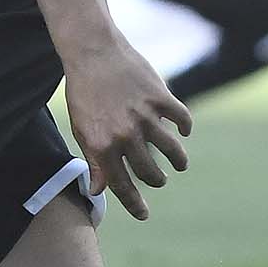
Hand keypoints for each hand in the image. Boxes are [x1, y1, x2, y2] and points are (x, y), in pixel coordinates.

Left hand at [61, 37, 191, 219]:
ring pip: (172, 150)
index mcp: (102, 145)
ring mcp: (144, 116)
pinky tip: (183, 130)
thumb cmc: (83, 92)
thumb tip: (96, 190)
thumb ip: (93, 161)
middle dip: (156, 180)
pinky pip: (182, 119)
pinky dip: (185, 127)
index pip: (122, 185)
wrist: (92, 52)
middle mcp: (125, 135)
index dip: (134, 204)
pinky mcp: (160, 97)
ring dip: (178, 161)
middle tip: (158, 180)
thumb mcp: (82, 129)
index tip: (144, 215)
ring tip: (179, 164)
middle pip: (149, 172)